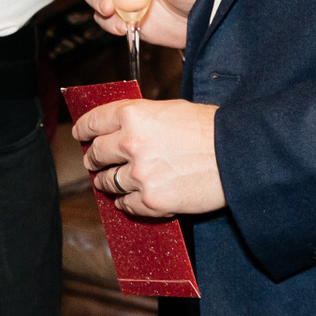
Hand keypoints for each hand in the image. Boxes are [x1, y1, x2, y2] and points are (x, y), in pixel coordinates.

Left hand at [75, 99, 223, 217]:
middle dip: (92, 158)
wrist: (236, 156)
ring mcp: (139, 174)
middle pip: (95, 154)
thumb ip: (140, 118)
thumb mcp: (169, 110)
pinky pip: (126, 205)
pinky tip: (130, 199)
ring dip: (106, 182)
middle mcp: (130, 143)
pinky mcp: (152, 201)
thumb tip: (121, 127)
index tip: (79, 134)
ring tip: (111, 182)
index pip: (93, 122)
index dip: (82, 129)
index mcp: (133, 115)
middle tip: (94, 161)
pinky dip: (126, 203)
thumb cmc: (209, 130)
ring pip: (106, 182)